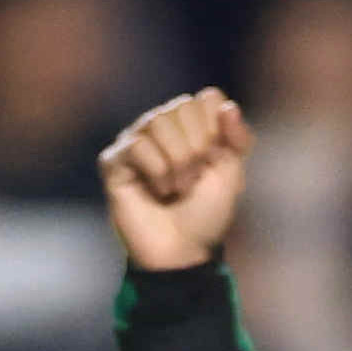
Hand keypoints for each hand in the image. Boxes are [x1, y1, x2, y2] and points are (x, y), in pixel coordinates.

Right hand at [99, 88, 250, 270]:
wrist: (182, 251)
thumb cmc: (205, 215)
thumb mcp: (231, 175)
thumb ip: (237, 138)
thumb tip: (228, 106)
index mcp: (191, 124)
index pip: (207, 99)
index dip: (217, 132)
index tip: (216, 162)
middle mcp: (162, 126)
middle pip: (182, 106)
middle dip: (196, 148)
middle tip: (193, 181)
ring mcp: (136, 140)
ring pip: (157, 121)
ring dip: (177, 161)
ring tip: (177, 188)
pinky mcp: (115, 160)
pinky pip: (136, 144)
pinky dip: (156, 171)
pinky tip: (156, 191)